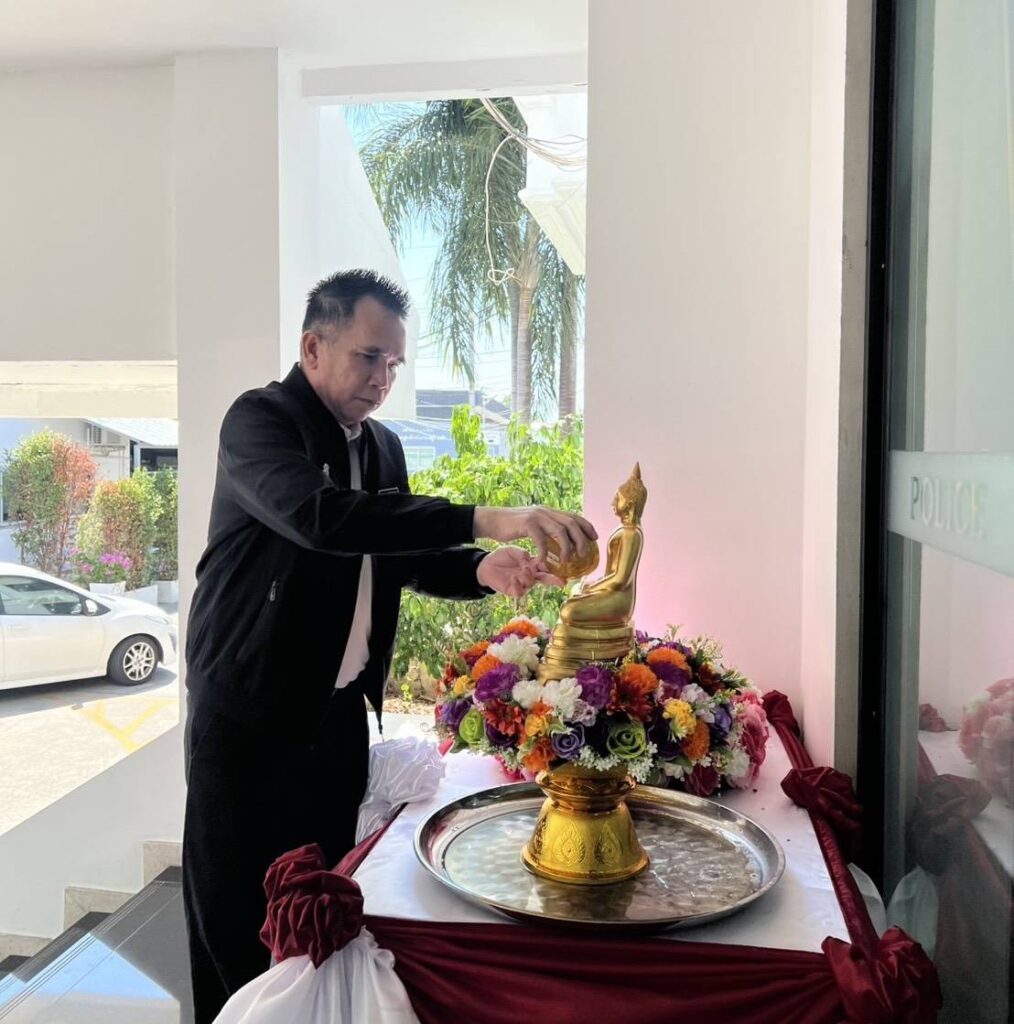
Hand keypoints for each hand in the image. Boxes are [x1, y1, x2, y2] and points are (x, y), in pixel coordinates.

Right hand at [473, 506, 597, 566]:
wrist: (492, 520)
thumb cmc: (511, 526)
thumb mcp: (533, 524)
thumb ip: (546, 529)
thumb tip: (559, 539)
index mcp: (549, 511)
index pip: (573, 516)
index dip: (586, 526)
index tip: (594, 538)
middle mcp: (546, 511)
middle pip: (571, 523)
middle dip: (581, 538)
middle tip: (584, 554)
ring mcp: (537, 516)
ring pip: (560, 530)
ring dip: (567, 547)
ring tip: (567, 560)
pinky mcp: (527, 524)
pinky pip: (541, 539)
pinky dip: (544, 552)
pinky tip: (542, 562)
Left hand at [476, 546, 564, 597]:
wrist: (485, 564)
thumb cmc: (501, 557)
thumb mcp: (512, 551)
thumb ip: (522, 554)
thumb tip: (529, 559)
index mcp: (531, 565)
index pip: (545, 567)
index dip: (553, 567)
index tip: (562, 566)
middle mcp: (529, 575)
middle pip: (544, 578)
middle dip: (553, 580)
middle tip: (560, 581)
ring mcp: (521, 584)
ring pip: (531, 583)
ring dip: (529, 577)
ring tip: (523, 569)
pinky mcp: (512, 590)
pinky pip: (519, 591)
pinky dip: (518, 585)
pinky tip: (514, 577)